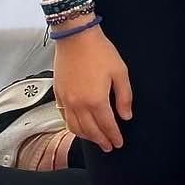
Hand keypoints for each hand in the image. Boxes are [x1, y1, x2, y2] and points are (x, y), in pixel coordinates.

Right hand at [53, 24, 132, 151]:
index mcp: (96, 101)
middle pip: (90, 131)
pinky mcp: (58, 95)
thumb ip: (124, 97)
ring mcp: (66, 101)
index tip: (118, 143)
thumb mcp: (120, 72)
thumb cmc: (100, 52)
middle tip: (109, 146)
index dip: (113, 136)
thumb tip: (126, 116)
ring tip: (96, 139)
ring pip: (75, 127)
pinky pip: (64, 118)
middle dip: (100, 140)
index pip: (106, 126)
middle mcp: (78, 105)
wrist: (76, 38)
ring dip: (86, 137)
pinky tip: (79, 126)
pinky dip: (73, 127)